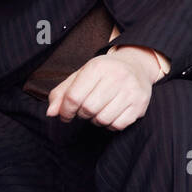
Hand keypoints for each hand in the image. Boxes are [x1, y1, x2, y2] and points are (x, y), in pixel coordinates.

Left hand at [46, 49, 161, 130]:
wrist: (136, 66)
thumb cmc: (104, 73)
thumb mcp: (81, 75)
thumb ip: (62, 93)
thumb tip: (51, 113)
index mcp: (98, 67)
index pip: (73, 97)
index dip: (65, 110)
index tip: (66, 113)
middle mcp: (117, 76)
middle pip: (88, 109)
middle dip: (82, 114)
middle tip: (85, 110)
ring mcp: (131, 91)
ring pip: (103, 119)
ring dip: (96, 120)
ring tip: (99, 111)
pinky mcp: (140, 104)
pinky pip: (118, 125)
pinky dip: (110, 124)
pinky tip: (111, 113)